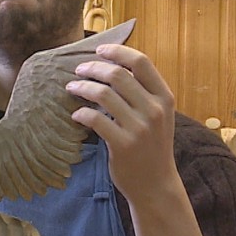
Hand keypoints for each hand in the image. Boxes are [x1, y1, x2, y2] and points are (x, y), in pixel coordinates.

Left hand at [67, 44, 179, 200]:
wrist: (156, 185)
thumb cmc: (152, 147)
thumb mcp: (158, 116)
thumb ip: (143, 93)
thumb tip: (113, 66)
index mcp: (164, 98)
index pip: (141, 62)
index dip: (118, 51)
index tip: (99, 50)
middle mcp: (154, 110)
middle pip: (117, 75)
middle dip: (93, 68)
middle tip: (78, 69)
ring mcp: (139, 128)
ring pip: (103, 94)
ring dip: (82, 87)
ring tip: (71, 87)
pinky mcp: (122, 145)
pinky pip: (95, 119)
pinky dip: (81, 113)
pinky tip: (76, 114)